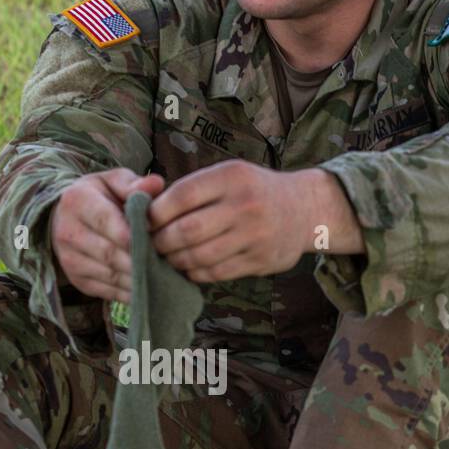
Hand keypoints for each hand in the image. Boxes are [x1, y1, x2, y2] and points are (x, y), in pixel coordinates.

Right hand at [48, 168, 164, 301]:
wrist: (67, 217)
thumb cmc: (101, 196)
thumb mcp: (115, 182)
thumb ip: (135, 184)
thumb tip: (157, 184)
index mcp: (76, 200)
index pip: (106, 221)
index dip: (134, 233)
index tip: (159, 240)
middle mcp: (67, 231)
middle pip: (109, 253)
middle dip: (141, 260)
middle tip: (169, 263)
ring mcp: (69, 260)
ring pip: (111, 275)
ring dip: (140, 279)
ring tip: (165, 277)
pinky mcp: (78, 281)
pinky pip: (109, 292)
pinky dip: (132, 293)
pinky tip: (152, 288)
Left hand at [146, 161, 363, 279]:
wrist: (305, 209)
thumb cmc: (254, 190)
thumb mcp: (229, 175)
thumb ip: (193, 189)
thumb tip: (145, 209)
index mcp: (231, 177)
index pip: (180, 196)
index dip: (155, 212)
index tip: (143, 221)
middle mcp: (244, 205)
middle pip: (186, 231)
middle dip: (160, 242)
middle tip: (150, 244)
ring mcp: (254, 236)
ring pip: (199, 257)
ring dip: (175, 261)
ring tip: (167, 257)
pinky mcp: (259, 261)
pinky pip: (215, 273)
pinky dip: (194, 273)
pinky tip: (188, 267)